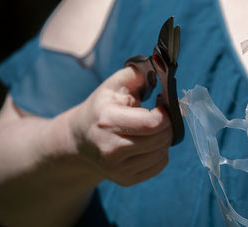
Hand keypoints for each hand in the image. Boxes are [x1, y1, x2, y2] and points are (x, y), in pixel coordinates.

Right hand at [72, 66, 171, 185]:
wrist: (80, 140)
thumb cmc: (101, 108)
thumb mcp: (113, 85)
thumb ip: (138, 73)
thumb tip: (162, 66)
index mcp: (107, 121)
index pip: (152, 124)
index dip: (166, 114)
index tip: (164, 105)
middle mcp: (110, 149)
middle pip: (161, 139)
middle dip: (168, 124)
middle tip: (161, 115)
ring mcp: (117, 169)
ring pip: (162, 153)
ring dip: (164, 138)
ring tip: (151, 129)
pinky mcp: (125, 180)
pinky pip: (159, 165)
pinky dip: (160, 152)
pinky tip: (148, 143)